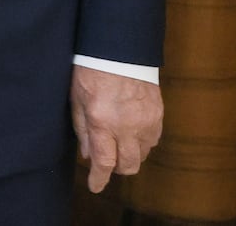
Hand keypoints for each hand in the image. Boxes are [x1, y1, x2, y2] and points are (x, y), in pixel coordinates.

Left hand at [70, 65, 162, 191]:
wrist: (119, 49)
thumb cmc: (92, 70)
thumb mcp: (77, 98)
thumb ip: (82, 128)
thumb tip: (87, 155)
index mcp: (102, 121)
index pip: (104, 162)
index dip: (99, 179)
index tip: (94, 186)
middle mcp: (127, 126)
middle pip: (128, 165)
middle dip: (116, 169)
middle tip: (107, 161)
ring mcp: (146, 121)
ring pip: (142, 155)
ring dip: (130, 155)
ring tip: (118, 142)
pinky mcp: (158, 114)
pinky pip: (154, 140)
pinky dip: (143, 142)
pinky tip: (132, 132)